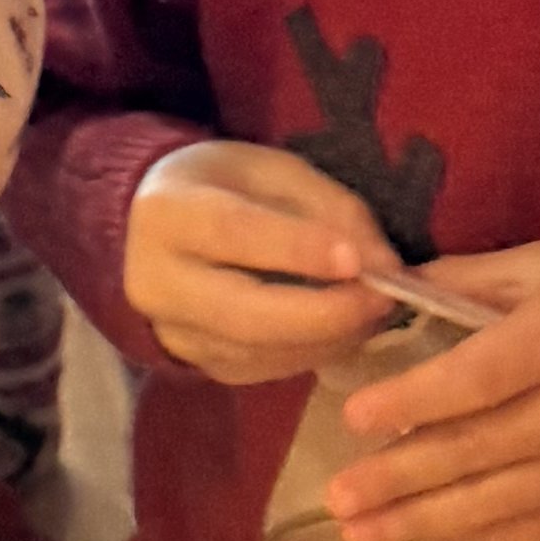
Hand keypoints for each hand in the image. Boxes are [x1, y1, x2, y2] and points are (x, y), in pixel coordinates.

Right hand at [123, 138, 417, 384]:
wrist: (155, 228)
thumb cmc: (223, 186)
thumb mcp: (274, 171)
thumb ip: (331, 209)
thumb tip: (384, 266)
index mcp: (167, 214)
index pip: (233, 234)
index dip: (298, 250)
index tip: (358, 261)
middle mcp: (157, 282)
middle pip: (244, 314)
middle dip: (324, 313)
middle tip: (382, 299)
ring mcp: (173, 333)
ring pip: (258, 351)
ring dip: (328, 338)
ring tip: (373, 312)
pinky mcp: (197, 363)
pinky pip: (262, 369)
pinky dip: (312, 354)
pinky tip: (343, 331)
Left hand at [327, 239, 539, 540]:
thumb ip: (471, 280)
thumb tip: (385, 292)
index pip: (475, 378)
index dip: (411, 401)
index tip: (354, 419)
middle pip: (476, 450)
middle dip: (398, 481)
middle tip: (337, 503)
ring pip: (498, 502)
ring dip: (423, 523)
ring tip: (362, 535)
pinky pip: (535, 528)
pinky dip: (479, 536)